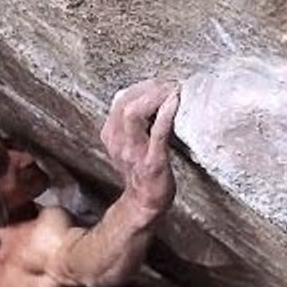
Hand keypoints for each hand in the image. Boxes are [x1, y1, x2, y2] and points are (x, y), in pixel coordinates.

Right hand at [100, 79, 179, 213]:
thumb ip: (133, 122)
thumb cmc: (142, 169)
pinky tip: (175, 101)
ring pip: (134, 113)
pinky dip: (166, 113)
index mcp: (112, 134)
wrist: (144, 203)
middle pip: (125, 102)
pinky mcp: (153, 162)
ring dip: (155, 96)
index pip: (120, 99)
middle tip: (169, 83)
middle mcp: (119, 141)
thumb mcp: (129, 142)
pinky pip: (157, 133)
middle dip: (149, 87)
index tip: (161, 83)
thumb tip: (149, 96)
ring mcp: (134, 152)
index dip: (142, 86)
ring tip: (173, 90)